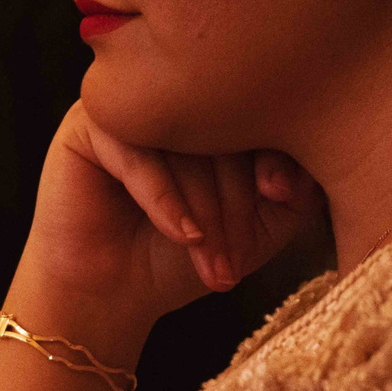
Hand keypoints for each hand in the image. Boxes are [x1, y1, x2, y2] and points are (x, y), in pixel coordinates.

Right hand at [10, 102, 322, 353]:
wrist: (111, 294)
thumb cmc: (184, 257)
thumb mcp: (257, 229)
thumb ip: (293, 193)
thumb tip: (304, 165)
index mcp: (218, 105)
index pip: (259, 109)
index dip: (275, 151)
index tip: (281, 197)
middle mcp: (174, 95)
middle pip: (221, 125)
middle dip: (236, 199)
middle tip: (236, 259)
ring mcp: (131, 105)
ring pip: (180, 140)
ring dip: (204, 208)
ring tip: (212, 261)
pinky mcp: (87, 124)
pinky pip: (135, 149)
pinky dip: (164, 198)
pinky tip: (182, 235)